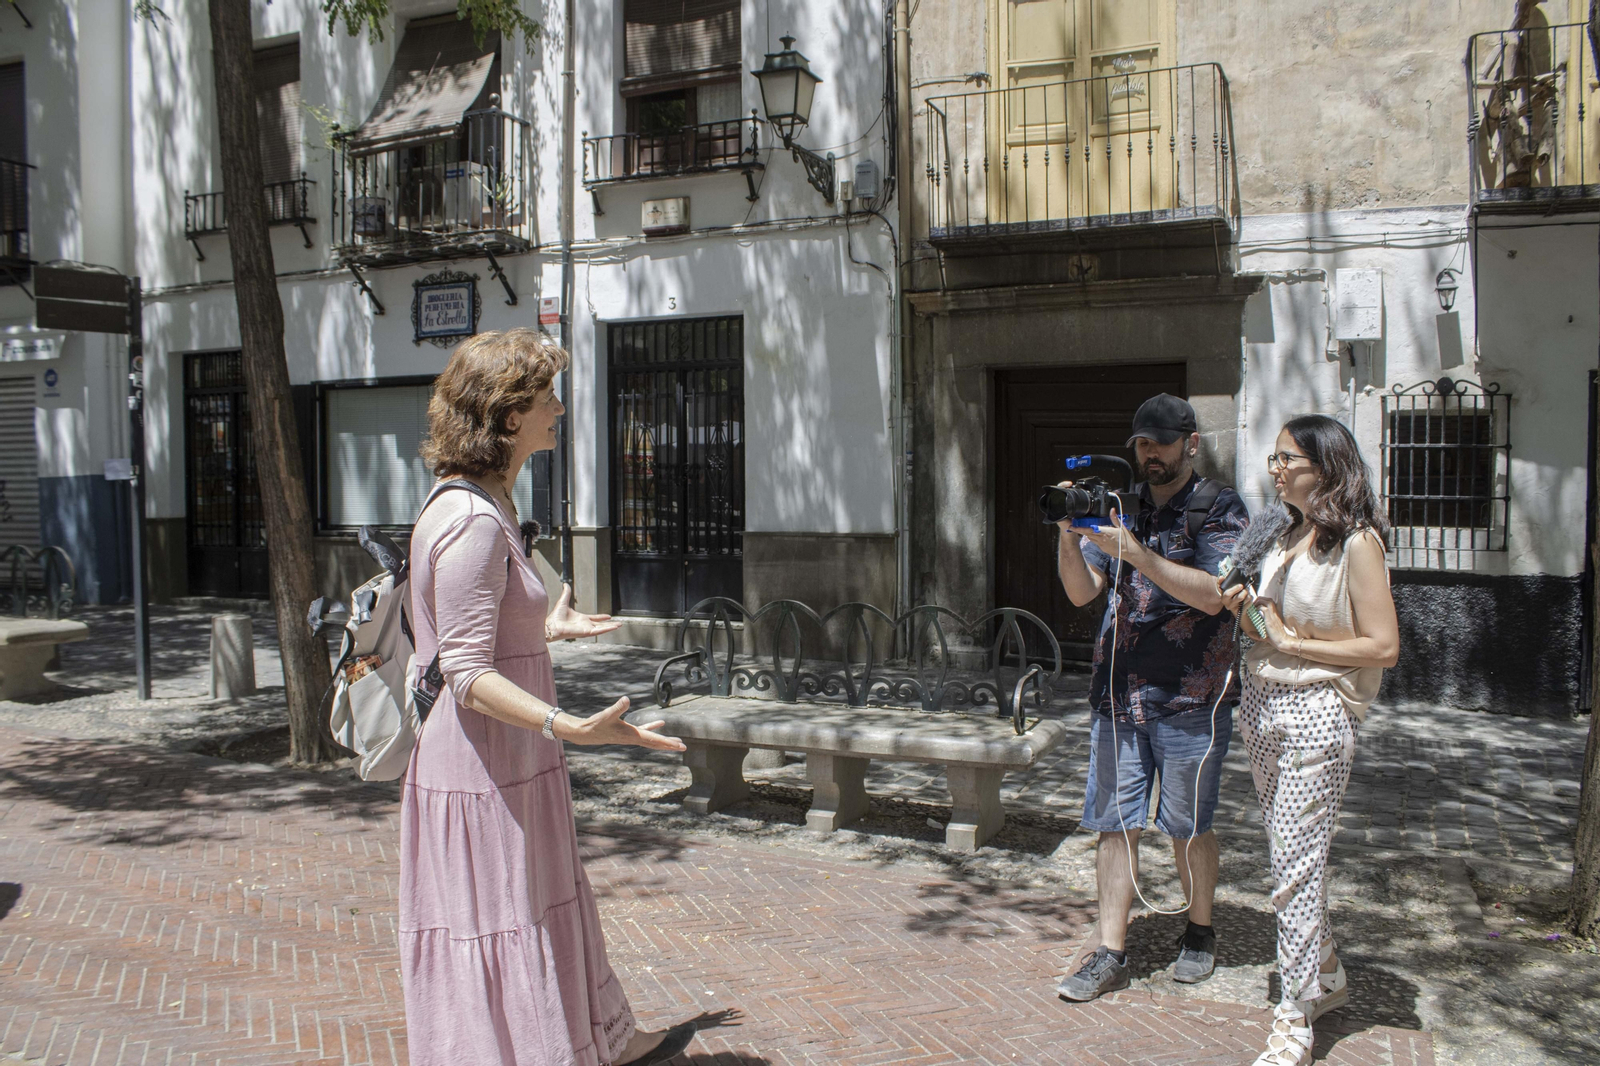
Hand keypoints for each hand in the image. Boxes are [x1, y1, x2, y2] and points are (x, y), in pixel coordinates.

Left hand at [544, 583, 622, 640]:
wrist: (552, 624)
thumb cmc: (556, 616)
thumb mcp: (564, 601)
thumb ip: (566, 593)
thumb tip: (565, 584)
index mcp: (581, 619)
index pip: (594, 618)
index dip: (601, 617)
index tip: (608, 616)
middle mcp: (585, 625)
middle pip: (600, 625)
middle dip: (609, 624)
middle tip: (618, 623)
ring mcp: (586, 629)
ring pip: (602, 628)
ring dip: (611, 627)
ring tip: (620, 625)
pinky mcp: (586, 632)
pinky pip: (599, 631)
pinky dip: (607, 629)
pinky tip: (614, 627)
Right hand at [572, 696, 686, 751]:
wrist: (586, 733)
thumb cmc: (596, 724)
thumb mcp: (607, 715)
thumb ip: (618, 707)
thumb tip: (627, 699)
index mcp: (632, 735)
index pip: (654, 740)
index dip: (667, 742)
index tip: (680, 745)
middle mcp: (634, 738)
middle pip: (655, 743)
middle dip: (669, 745)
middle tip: (683, 746)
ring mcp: (631, 736)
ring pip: (652, 739)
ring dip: (664, 739)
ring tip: (677, 740)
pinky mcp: (628, 731)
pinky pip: (644, 731)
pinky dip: (653, 728)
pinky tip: (661, 723)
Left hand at [1078, 508, 1145, 563]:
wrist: (1131, 552)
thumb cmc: (1127, 539)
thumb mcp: (1122, 527)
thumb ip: (1115, 518)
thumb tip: (1112, 510)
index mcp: (1105, 532)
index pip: (1089, 530)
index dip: (1079, 529)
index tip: (1071, 527)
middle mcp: (1101, 539)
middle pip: (1087, 534)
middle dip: (1081, 531)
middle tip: (1075, 526)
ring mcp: (1102, 545)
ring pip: (1091, 538)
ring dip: (1087, 534)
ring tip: (1085, 530)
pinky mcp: (1103, 549)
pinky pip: (1096, 543)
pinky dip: (1094, 539)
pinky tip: (1097, 536)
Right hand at [1218, 580, 1251, 616]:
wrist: (1233, 607)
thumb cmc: (1229, 596)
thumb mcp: (1224, 590)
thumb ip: (1222, 582)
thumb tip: (1221, 577)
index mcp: (1224, 599)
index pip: (1228, 594)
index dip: (1235, 589)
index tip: (1241, 585)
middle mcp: (1229, 604)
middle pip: (1240, 597)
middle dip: (1245, 591)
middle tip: (1246, 588)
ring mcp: (1236, 608)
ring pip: (1247, 599)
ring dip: (1249, 594)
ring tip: (1246, 592)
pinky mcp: (1243, 610)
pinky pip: (1250, 602)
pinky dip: (1251, 598)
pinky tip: (1247, 597)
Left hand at [1251, 597, 1292, 650]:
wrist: (1282, 641)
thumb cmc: (1275, 638)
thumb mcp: (1265, 634)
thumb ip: (1257, 633)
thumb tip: (1249, 633)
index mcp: (1275, 615)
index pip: (1270, 603)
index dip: (1263, 601)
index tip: (1256, 604)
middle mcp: (1275, 613)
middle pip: (1269, 599)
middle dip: (1260, 599)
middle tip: (1254, 603)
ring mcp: (1273, 615)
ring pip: (1267, 601)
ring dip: (1259, 601)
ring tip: (1254, 605)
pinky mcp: (1270, 619)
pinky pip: (1263, 608)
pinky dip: (1258, 608)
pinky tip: (1255, 611)